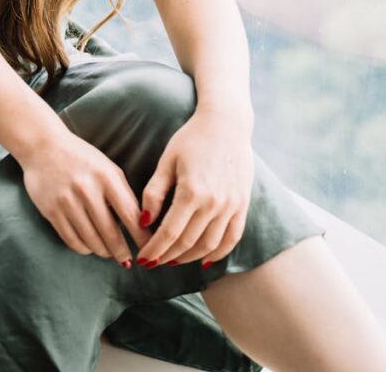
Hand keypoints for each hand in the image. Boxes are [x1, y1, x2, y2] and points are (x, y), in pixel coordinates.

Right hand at [19, 130, 152, 266]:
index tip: (149, 249)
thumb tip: (138, 225)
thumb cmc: (81, 158)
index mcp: (106, 177)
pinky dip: (84, 248)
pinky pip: (72, 240)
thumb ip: (122, 193)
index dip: (141, 237)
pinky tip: (90, 246)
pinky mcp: (51, 211)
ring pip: (91, 241)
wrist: (43, 146)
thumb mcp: (107, 168)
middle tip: (128, 261)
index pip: (130, 215)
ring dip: (103, 252)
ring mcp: (67, 201)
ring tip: (109, 253)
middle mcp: (87, 190)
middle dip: (122, 252)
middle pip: (111, 234)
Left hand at [136, 109, 254, 266]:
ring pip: (209, 245)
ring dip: (189, 258)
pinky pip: (232, 238)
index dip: (154, 250)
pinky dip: (218, 253)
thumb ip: (154, 192)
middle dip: (167, 257)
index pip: (169, 233)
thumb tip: (143, 222)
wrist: (226, 123)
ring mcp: (231, 206)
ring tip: (173, 260)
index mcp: (192, 192)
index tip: (143, 260)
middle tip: (154, 263)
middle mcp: (214, 203)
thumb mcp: (166, 161)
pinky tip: (204, 260)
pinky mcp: (242, 205)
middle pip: (187, 243)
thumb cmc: (191, 139)